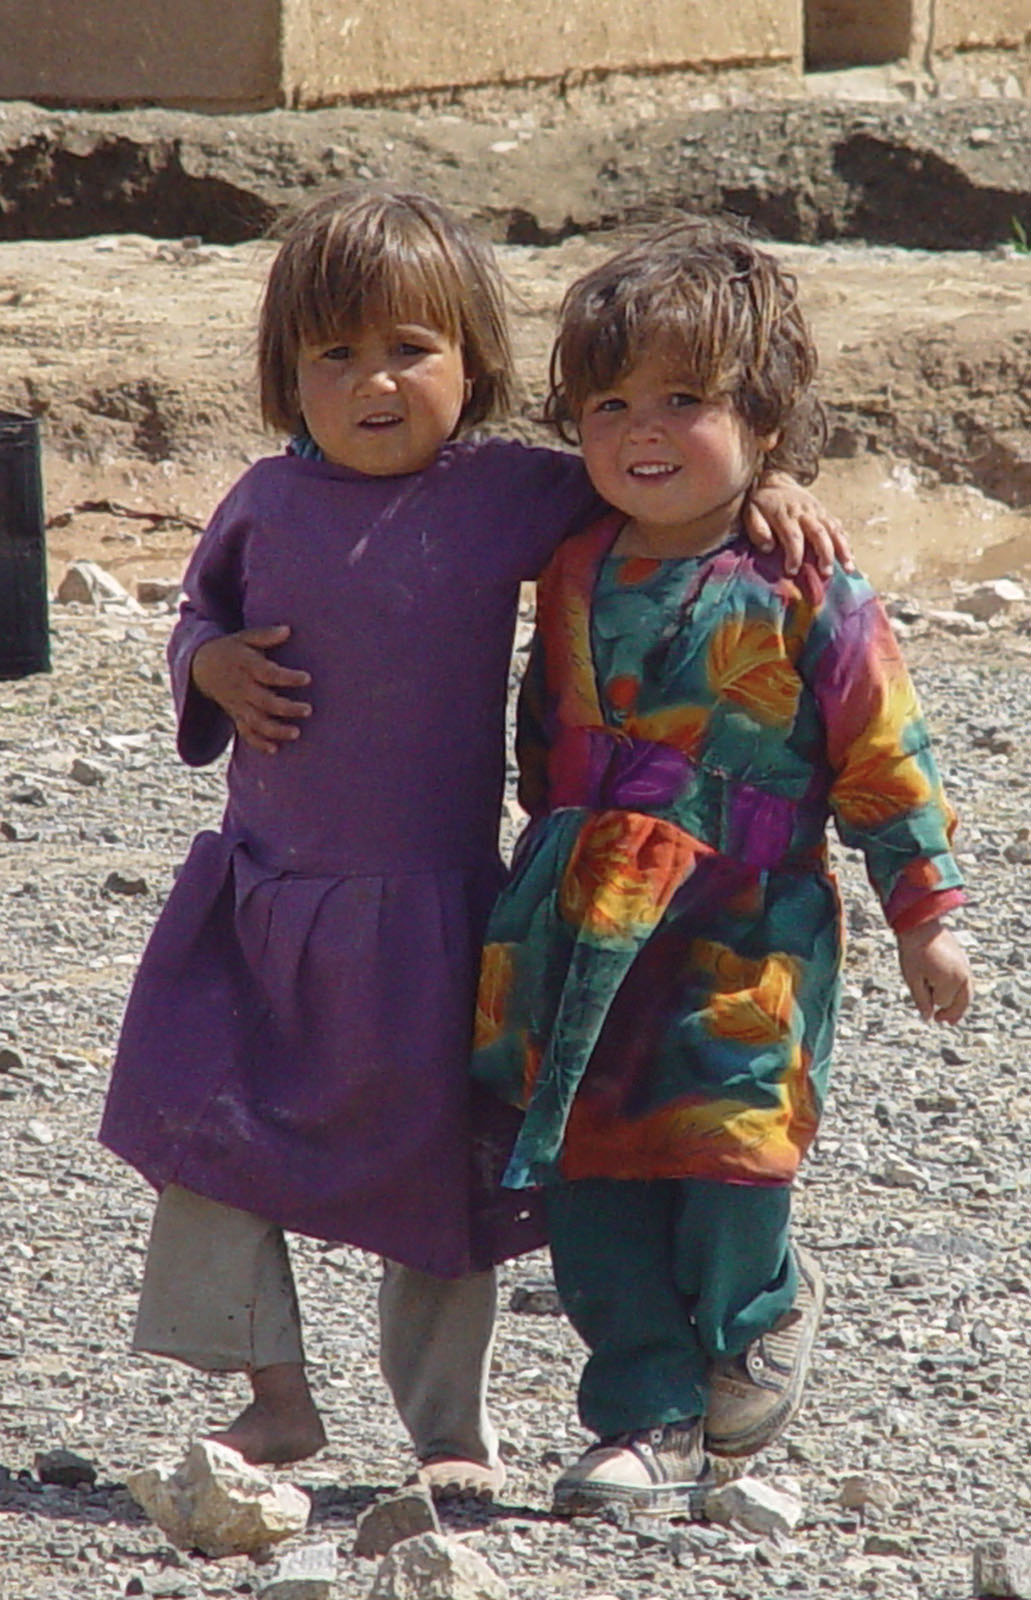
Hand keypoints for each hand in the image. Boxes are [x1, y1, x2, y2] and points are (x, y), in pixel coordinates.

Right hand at [191, 625, 311, 755]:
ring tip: (296, 733)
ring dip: (275, 730)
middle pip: (264, 702)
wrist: (201, 667)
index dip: (287, 677)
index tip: (307, 678)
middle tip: (308, 710)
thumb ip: (266, 635)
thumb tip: (288, 629)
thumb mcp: (245, 637)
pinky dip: (258, 743)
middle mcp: (242, 687)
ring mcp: (238, 704)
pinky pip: (245, 732)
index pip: (268, 674)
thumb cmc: (232, 649)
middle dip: (286, 708)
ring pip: (256, 721)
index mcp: (246, 666)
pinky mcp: (235, 715)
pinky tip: (275, 749)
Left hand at [745, 473, 853, 577]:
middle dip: (824, 554)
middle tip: (826, 574)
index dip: (794, 555)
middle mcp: (805, 513)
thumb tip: (768, 547)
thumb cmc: (762, 503)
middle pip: (819, 534)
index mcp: (785, 515)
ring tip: (848, 568)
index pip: (793, 537)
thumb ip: (757, 528)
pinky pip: (838, 527)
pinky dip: (845, 542)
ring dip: (842, 549)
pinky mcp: (825, 512)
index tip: (792, 571)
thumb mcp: (751, 512)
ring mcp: (818, 512)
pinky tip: (850, 557)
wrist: (775, 480)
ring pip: (833, 530)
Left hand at [896, 919, 971, 1024]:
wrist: (920, 926)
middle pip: (961, 1003)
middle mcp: (963, 976)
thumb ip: (921, 1000)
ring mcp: (966, 968)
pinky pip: (967, 984)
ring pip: (967, 995)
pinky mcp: (965, 962)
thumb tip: (928, 1018)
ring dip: (960, 1007)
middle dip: (951, 1013)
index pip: (942, 1003)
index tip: (921, 990)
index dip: (930, 1001)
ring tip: (952, 1019)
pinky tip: (955, 998)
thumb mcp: (913, 979)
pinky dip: (962, 994)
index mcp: (950, 980)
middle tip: (941, 1021)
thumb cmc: (913, 952)